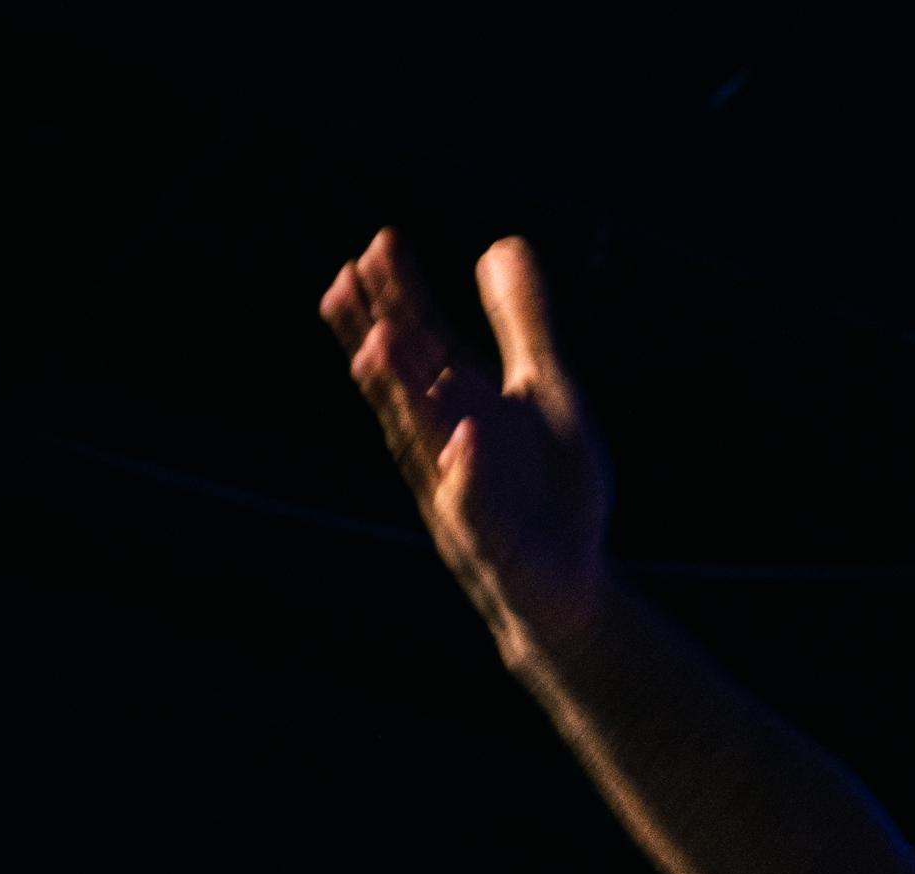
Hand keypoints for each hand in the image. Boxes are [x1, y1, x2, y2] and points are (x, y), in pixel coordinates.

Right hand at [321, 230, 611, 663]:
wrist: (568, 588)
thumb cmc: (547, 491)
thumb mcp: (545, 392)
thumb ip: (521, 323)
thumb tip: (500, 244)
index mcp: (459, 404)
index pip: (421, 343)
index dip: (401, 296)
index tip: (378, 245)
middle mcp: (447, 444)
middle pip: (404, 384)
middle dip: (378, 334)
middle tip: (345, 281)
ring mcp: (462, 494)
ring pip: (422, 441)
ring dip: (397, 394)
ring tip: (378, 342)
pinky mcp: (496, 544)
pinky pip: (476, 507)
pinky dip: (467, 474)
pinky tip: (465, 436)